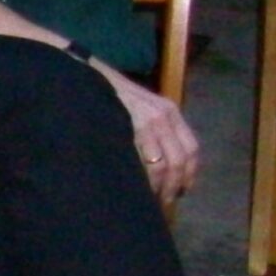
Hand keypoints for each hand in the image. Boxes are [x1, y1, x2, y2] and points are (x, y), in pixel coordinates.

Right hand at [101, 63, 198, 207]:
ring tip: (150, 198)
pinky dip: (144, 178)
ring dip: (160, 186)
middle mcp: (163, 116)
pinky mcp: (130, 126)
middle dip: (174, 185)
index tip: (182, 190)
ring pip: (164, 164)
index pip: (191, 148)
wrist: (84, 74)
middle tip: (165, 201)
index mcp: (169, 111)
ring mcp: (147, 121)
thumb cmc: (109, 92)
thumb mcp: (140, 106)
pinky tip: (138, 185)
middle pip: (180, 160)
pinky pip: (144, 160)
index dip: (190, 173)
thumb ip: (153, 127)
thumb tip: (162, 162)